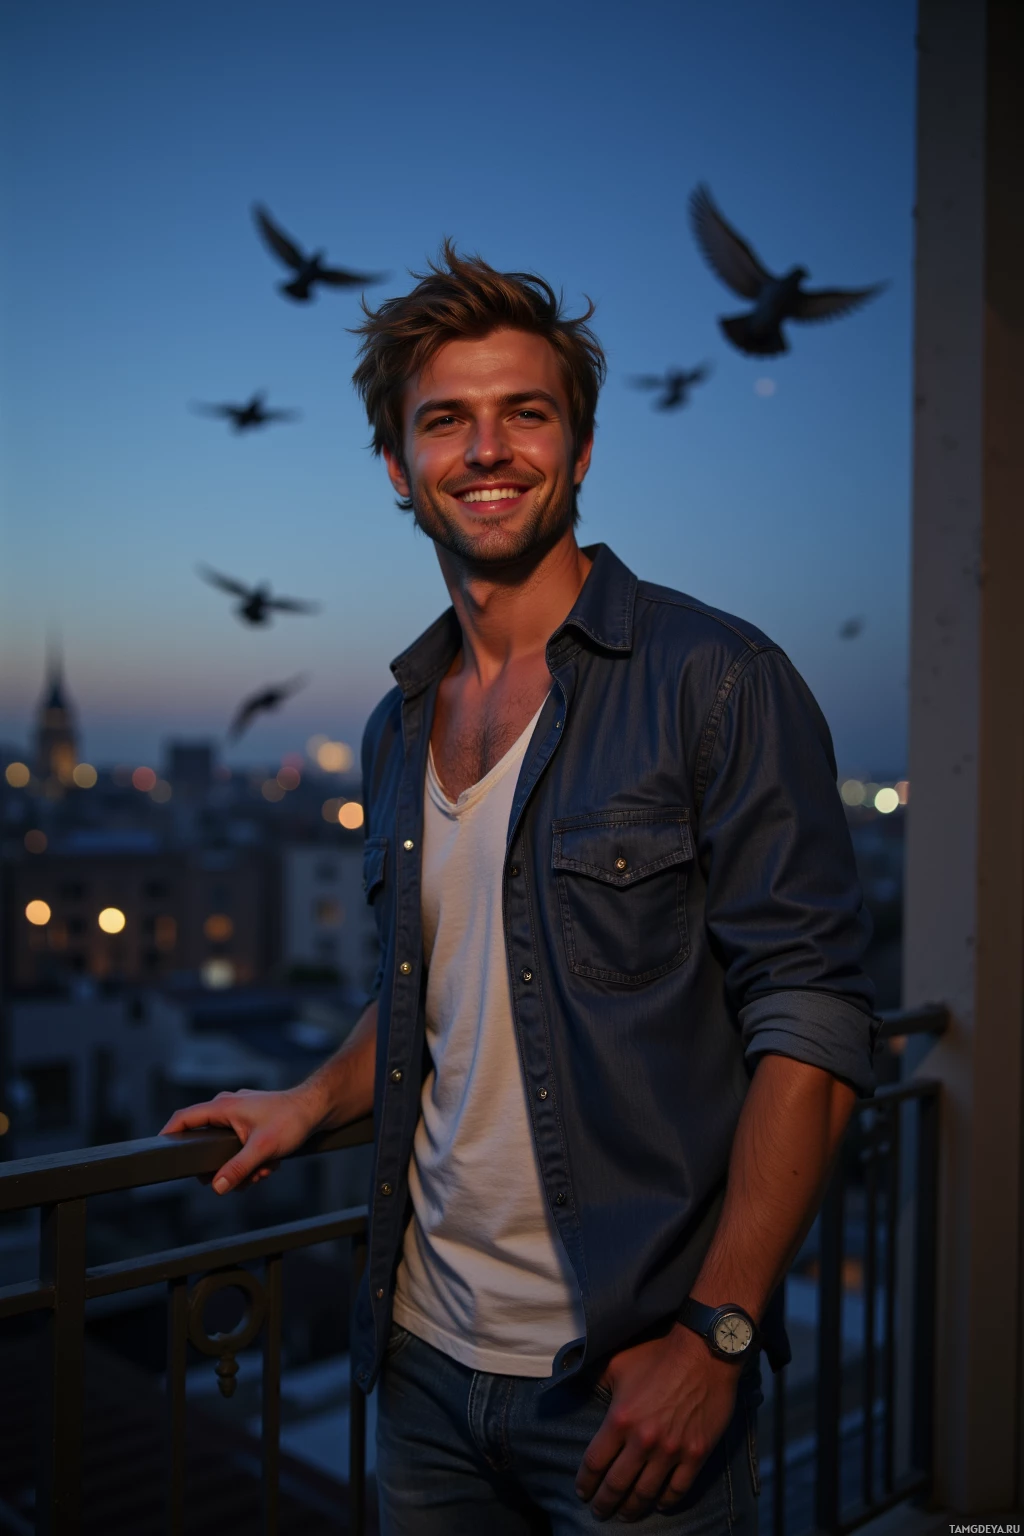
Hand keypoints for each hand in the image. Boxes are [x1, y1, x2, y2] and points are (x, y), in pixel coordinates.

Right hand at [160, 1085, 323, 1193]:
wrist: (317, 1109)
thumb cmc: (291, 1120)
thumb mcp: (262, 1149)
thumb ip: (237, 1168)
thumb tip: (215, 1186)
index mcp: (223, 1107)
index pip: (184, 1118)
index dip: (168, 1134)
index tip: (160, 1152)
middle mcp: (227, 1109)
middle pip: (205, 1143)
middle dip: (223, 1166)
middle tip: (242, 1177)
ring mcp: (238, 1117)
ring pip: (226, 1151)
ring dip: (244, 1167)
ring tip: (264, 1168)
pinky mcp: (249, 1125)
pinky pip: (240, 1149)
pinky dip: (253, 1161)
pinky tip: (270, 1164)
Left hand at [575, 1324, 739, 1521]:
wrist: (704, 1352)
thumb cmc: (659, 1355)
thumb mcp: (618, 1363)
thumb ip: (598, 1383)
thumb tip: (579, 1391)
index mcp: (620, 1418)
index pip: (595, 1462)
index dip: (585, 1482)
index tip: (582, 1491)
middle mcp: (643, 1440)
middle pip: (617, 1484)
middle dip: (604, 1503)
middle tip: (598, 1512)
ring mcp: (671, 1450)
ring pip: (645, 1493)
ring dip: (632, 1509)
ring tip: (624, 1515)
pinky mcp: (696, 1454)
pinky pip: (678, 1489)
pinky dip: (666, 1502)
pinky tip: (658, 1504)